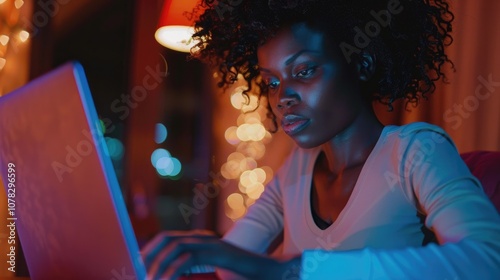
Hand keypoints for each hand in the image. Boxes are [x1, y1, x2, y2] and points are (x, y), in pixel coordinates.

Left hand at [141, 230, 288, 279]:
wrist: (267, 274)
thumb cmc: (241, 276)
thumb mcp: (211, 273)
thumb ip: (193, 270)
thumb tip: (172, 275)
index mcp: (200, 241)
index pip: (169, 238)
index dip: (151, 249)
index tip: (138, 265)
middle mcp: (204, 238)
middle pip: (167, 238)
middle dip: (149, 254)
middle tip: (139, 273)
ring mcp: (212, 243)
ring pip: (175, 247)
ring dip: (159, 264)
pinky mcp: (218, 253)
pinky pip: (188, 258)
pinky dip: (173, 271)